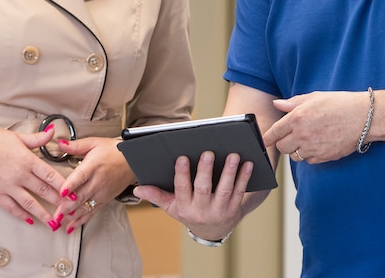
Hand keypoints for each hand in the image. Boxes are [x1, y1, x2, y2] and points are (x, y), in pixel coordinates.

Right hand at [0, 125, 65, 228]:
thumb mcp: (18, 137)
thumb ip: (37, 138)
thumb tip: (53, 131)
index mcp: (27, 160)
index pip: (49, 174)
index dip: (63, 185)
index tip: (73, 192)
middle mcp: (19, 175)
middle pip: (42, 191)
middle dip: (57, 202)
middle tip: (69, 210)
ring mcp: (7, 186)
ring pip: (28, 203)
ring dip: (42, 214)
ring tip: (52, 222)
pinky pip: (11, 207)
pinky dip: (21, 215)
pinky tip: (29, 220)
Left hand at [53, 137, 134, 232]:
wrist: (132, 161)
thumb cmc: (113, 151)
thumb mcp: (94, 143)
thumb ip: (76, 145)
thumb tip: (60, 143)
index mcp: (94, 165)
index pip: (81, 176)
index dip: (71, 184)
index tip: (62, 191)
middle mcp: (98, 181)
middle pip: (81, 195)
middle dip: (67, 206)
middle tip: (55, 214)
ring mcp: (101, 193)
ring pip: (85, 206)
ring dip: (71, 216)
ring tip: (59, 222)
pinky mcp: (104, 200)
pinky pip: (92, 212)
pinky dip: (81, 220)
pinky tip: (71, 226)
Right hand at [134, 151, 253, 242]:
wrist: (212, 231)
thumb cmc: (190, 211)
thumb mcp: (172, 207)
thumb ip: (156, 195)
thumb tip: (137, 189)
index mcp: (184, 207)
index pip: (181, 189)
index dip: (182, 174)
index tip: (182, 156)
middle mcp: (201, 211)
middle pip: (204, 189)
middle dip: (205, 171)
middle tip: (208, 152)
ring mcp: (219, 211)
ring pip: (225, 190)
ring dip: (230, 172)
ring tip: (233, 155)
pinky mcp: (234, 209)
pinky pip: (240, 192)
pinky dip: (244, 177)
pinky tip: (247, 163)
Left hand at [263, 91, 370, 162]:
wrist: (364, 117)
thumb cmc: (340, 104)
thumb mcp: (314, 97)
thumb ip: (292, 103)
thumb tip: (277, 104)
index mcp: (297, 117)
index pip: (274, 132)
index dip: (268, 136)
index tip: (266, 138)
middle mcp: (302, 134)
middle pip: (282, 147)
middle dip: (283, 142)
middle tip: (290, 136)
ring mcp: (313, 148)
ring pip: (294, 157)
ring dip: (296, 150)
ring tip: (306, 139)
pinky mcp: (324, 157)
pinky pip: (309, 161)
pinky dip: (310, 155)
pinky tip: (317, 144)